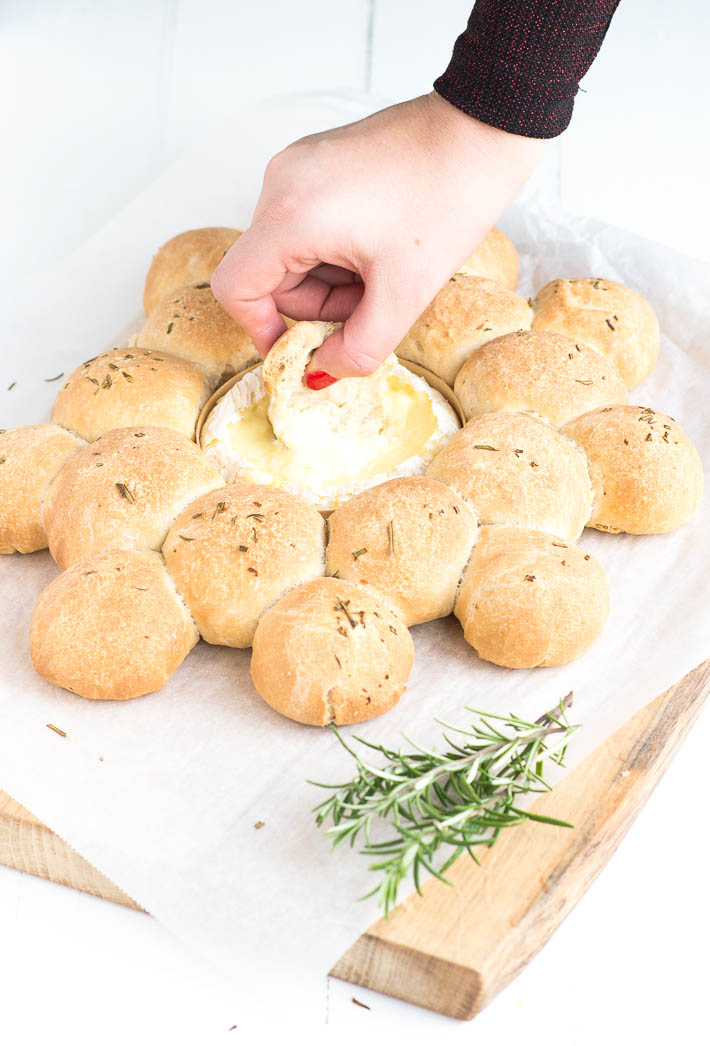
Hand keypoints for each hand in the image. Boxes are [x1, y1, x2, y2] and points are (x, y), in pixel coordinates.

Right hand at [211, 92, 543, 383]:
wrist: (482, 128)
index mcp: (290, 215)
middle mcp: (280, 184)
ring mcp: (297, 167)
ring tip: (385, 272)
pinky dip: (337, 251)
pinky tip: (380, 247)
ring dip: (331, 280)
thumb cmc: (448, 198)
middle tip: (372, 306)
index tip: (301, 351)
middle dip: (317, 306)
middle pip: (268, 274)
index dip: (261, 331)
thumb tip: (323, 372)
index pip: (235, 289)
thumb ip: (359, 349)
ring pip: (291, 253)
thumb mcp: (406, 293)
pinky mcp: (317, 161)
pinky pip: (307, 225)